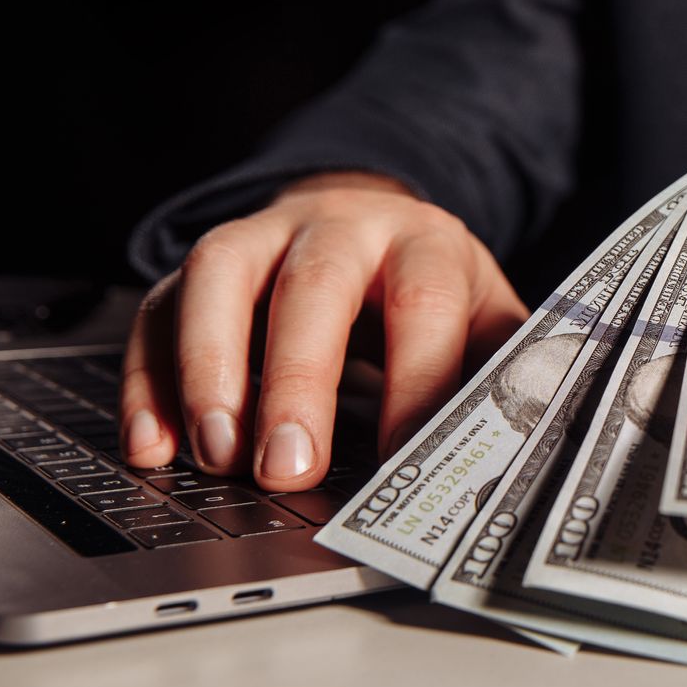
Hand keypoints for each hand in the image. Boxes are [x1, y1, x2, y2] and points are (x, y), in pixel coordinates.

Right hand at [121, 172, 527, 490]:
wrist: (372, 220)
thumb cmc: (433, 289)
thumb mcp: (486, 318)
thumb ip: (506, 372)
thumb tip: (537, 435)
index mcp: (426, 241)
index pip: (426, 303)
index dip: (415, 380)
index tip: (404, 458)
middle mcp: (339, 225)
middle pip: (316, 285)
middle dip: (300, 378)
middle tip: (289, 466)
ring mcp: (262, 237)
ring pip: (220, 279)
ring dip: (210, 371)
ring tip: (216, 455)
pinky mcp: (200, 266)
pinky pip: (158, 310)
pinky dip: (149, 379)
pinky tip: (154, 445)